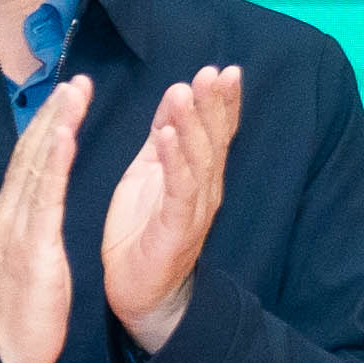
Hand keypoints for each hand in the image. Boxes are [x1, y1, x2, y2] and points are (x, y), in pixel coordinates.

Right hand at [0, 75, 89, 362]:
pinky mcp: (31, 247)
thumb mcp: (27, 262)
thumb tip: (40, 209)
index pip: (29, 163)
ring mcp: (16, 228)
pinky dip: (53, 162)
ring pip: (35, 166)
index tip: (68, 97)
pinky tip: (65, 136)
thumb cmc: (20, 314)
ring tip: (73, 92)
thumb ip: (31, 231)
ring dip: (55, 124)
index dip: (48, 127)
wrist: (1, 355)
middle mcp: (9, 215)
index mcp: (11, 219)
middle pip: (30, 154)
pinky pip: (43, 197)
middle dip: (53, 114)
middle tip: (75, 80)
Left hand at [99, 62, 244, 354]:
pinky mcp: (176, 228)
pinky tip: (168, 136)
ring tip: (185, 91)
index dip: (223, 102)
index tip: (224, 70)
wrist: (139, 292)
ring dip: (193, 124)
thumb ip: (163, 138)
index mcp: (198, 174)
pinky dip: (174, 160)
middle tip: (214, 72)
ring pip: (199, 159)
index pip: (216, 131)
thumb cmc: (142, 231)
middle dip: (215, 105)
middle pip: (214, 140)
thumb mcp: (150, 173)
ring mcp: (193, 209)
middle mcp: (205, 189)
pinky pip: (179, 189)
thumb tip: (175, 93)